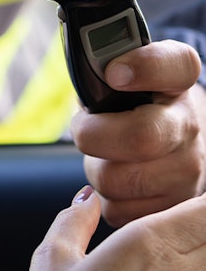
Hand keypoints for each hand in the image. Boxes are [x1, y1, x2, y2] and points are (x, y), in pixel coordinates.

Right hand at [8, 187, 205, 270]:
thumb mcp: (52, 258)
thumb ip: (73, 219)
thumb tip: (87, 199)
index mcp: (148, 245)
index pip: (205, 209)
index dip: (204, 196)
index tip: (194, 186)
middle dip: (203, 218)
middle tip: (186, 209)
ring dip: (201, 247)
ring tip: (177, 238)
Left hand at [70, 40, 205, 225]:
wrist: (176, 137)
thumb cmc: (137, 103)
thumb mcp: (127, 72)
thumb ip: (103, 61)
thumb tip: (80, 65)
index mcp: (178, 81)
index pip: (174, 65)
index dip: (144, 67)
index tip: (115, 72)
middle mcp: (190, 125)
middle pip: (138, 137)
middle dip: (94, 135)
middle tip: (87, 129)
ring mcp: (188, 170)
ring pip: (117, 180)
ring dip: (97, 169)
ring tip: (107, 155)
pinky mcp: (172, 207)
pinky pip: (118, 210)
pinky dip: (106, 198)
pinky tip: (119, 179)